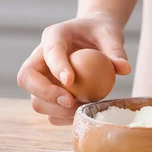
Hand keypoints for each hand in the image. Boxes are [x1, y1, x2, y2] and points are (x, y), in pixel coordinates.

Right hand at [17, 14, 131, 124]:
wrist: (95, 37)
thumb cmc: (102, 33)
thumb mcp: (111, 35)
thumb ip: (116, 50)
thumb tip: (124, 68)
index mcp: (54, 36)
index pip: (49, 51)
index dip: (57, 66)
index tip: (70, 81)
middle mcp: (40, 57)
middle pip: (26, 78)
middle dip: (45, 93)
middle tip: (71, 101)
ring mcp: (41, 77)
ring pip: (35, 99)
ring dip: (56, 110)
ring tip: (81, 109)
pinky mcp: (48, 94)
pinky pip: (48, 111)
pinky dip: (63, 117)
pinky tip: (81, 114)